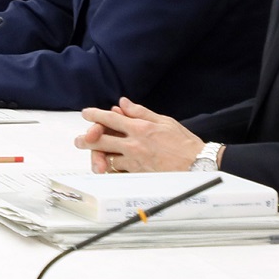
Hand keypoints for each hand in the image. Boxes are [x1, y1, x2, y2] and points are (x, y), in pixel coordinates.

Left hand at [74, 97, 203, 172]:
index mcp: (140, 128)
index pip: (110, 119)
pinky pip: (119, 172)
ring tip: (93, 156)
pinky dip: (112, 169)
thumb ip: (140, 112)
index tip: (86, 114)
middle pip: (101, 141)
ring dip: (99, 157)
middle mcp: (134, 145)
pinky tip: (109, 168)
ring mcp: (135, 161)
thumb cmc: (185, 143)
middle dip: (86, 140)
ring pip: (107, 158)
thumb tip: (122, 103)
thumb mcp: (164, 121)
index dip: (95, 115)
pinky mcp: (139, 175)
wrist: (199, 165)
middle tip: (79, 140)